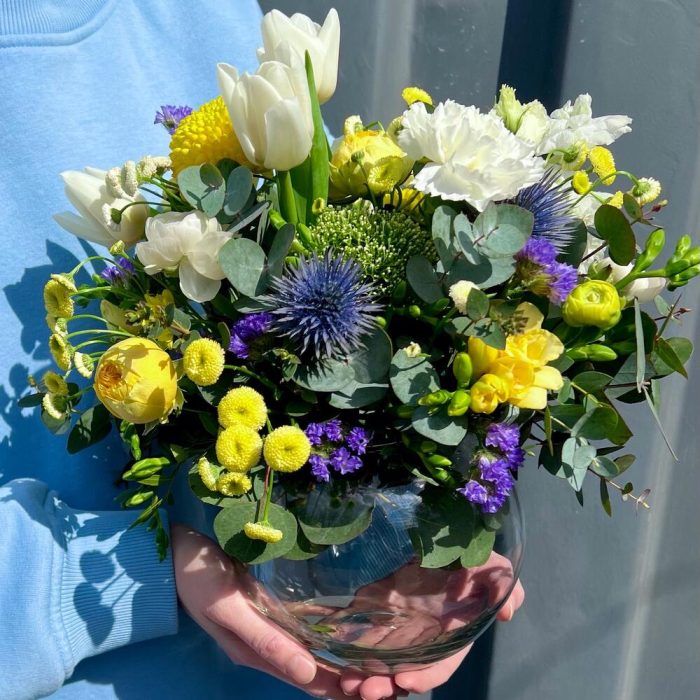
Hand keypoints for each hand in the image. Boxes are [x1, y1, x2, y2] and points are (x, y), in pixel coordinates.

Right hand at [172, 525, 523, 699]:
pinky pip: (309, 625)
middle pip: (318, 670)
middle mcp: (269, 644)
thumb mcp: (227, 608)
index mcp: (258, 653)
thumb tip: (309, 675)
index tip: (381, 689)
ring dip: (346, 657)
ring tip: (383, 656)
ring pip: (317, 649)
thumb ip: (265, 640)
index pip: (311, 682)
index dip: (343, 689)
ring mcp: (272, 623)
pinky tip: (353, 625)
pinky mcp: (274, 602)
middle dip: (353, 676)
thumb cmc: (197, 576)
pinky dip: (332, 633)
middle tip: (394, 674)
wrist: (172, 551)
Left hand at [326, 553, 525, 698]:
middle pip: (405, 671)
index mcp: (453, 635)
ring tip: (347, 685)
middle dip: (385, 685)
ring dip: (365, 676)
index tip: (405, 683)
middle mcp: (424, 637)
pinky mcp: (378, 609)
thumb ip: (502, 587)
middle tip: (364, 692)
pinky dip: (351, 648)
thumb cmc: (472, 556)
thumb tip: (507, 612)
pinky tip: (336, 654)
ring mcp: (400, 625)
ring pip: (381, 660)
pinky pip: (363, 633)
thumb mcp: (493, 567)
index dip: (425, 676)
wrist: (442, 539)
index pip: (440, 665)